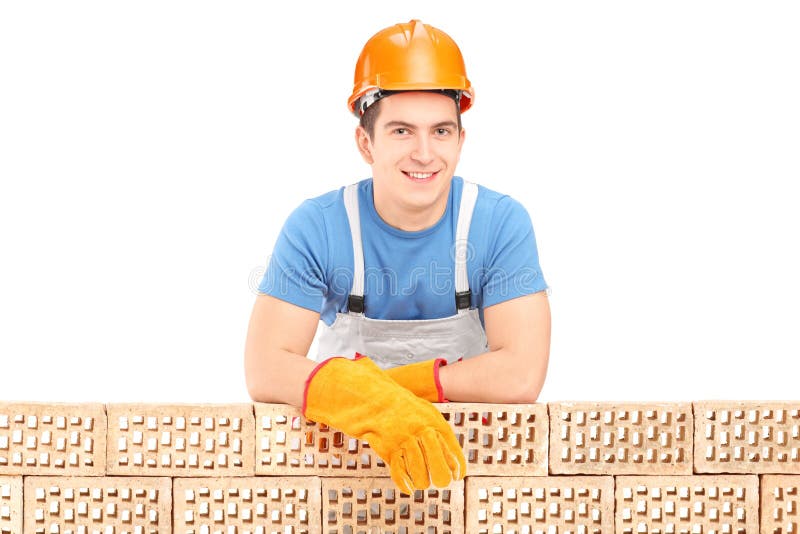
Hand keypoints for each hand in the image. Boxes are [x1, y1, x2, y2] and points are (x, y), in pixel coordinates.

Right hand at [303, 355, 464, 491]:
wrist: (375, 398)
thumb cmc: (404, 408)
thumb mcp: (426, 414)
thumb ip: (440, 434)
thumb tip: (454, 461)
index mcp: (433, 421)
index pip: (450, 447)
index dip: (456, 464)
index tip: (458, 476)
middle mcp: (420, 430)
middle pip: (437, 462)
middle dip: (441, 477)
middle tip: (442, 483)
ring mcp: (403, 439)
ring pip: (419, 471)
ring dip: (422, 481)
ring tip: (423, 483)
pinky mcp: (387, 447)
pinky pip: (399, 472)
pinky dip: (404, 484)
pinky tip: (409, 488)